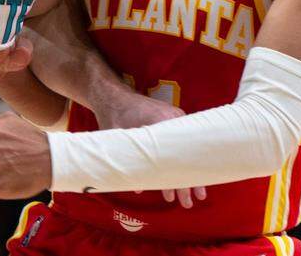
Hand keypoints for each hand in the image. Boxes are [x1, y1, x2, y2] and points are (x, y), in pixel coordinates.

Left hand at [95, 93, 206, 207]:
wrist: (112, 95)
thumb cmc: (113, 115)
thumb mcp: (118, 138)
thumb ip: (128, 160)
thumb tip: (138, 188)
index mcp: (162, 121)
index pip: (178, 155)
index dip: (182, 177)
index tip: (186, 195)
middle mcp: (174, 119)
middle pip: (186, 155)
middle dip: (187, 182)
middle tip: (188, 203)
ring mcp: (176, 119)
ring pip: (186, 151)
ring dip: (185, 173)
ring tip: (187, 195)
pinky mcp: (172, 121)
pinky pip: (181, 144)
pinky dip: (181, 160)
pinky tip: (180, 176)